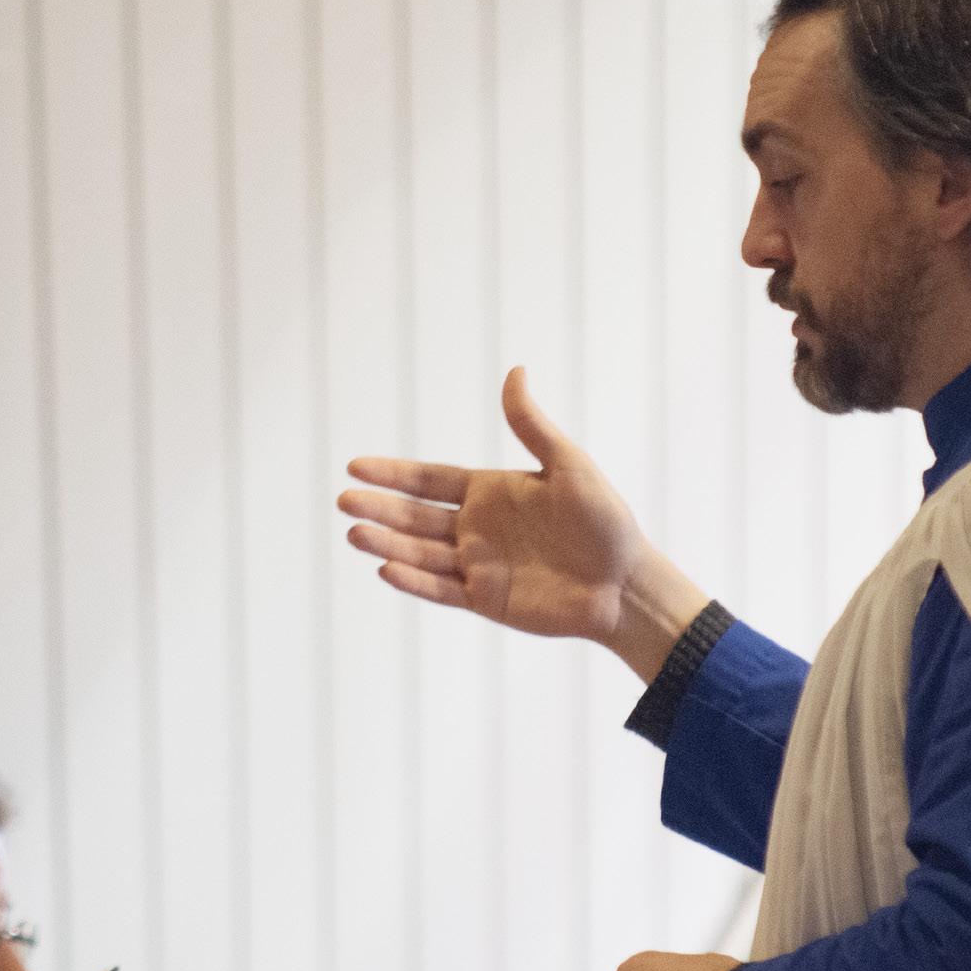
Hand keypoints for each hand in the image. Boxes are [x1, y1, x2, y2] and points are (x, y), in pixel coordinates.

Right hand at [340, 367, 709, 681]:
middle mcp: (475, 528)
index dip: (393, 474)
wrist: (626, 582)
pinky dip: (413, 580)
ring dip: (387, 542)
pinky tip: (386, 567)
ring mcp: (477, 565)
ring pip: (419, 552)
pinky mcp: (484, 599)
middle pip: (415, 516)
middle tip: (344, 500)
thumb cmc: (605, 520)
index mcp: (489, 492)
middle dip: (380, 507)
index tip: (355, 466)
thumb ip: (532, 426)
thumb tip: (515, 371)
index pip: (429, 480)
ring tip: (355, 531)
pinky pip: (440, 588)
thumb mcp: (568, 465)